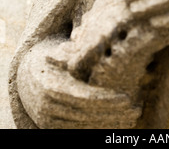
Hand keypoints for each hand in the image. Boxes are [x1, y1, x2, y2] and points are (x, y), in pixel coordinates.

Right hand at [18, 38, 140, 128]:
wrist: (28, 74)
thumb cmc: (53, 56)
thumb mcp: (63, 50)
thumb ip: (80, 52)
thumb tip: (103, 43)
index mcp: (51, 84)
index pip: (84, 96)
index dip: (107, 99)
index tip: (127, 98)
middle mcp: (47, 105)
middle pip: (86, 113)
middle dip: (113, 113)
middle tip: (136, 110)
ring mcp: (47, 118)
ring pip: (83, 125)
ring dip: (109, 123)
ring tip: (131, 117)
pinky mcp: (51, 126)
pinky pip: (77, 129)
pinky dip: (97, 127)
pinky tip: (115, 122)